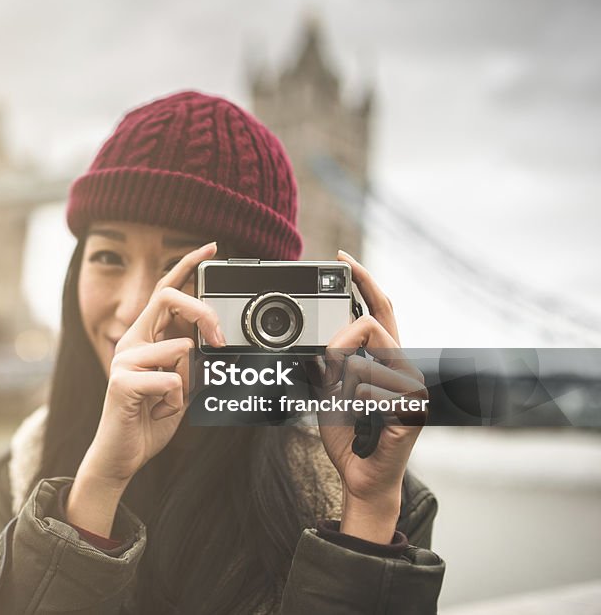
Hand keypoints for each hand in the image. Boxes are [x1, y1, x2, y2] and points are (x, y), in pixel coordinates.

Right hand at [67, 241, 223, 535]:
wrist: (121, 455)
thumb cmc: (149, 419)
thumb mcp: (181, 385)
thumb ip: (190, 360)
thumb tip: (205, 342)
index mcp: (145, 337)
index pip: (165, 291)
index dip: (186, 265)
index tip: (210, 247)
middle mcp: (131, 341)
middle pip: (168, 299)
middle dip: (202, 313)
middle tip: (218, 340)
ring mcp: (123, 359)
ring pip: (178, 351)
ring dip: (186, 384)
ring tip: (167, 402)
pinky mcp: (121, 381)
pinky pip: (170, 381)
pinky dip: (175, 401)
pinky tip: (157, 411)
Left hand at [315, 251, 427, 542]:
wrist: (361, 477)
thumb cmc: (349, 435)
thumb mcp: (330, 390)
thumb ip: (330, 362)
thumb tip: (321, 340)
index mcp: (387, 358)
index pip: (381, 308)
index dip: (364, 280)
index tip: (342, 258)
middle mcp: (405, 366)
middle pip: (372, 323)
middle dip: (341, 342)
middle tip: (329, 368)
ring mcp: (413, 387)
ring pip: (362, 361)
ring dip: (341, 387)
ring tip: (348, 409)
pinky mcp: (412, 409)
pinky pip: (366, 390)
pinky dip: (351, 406)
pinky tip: (360, 422)